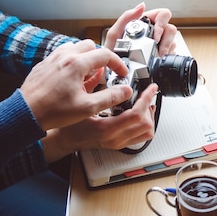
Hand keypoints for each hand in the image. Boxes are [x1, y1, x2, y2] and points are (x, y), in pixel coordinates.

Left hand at [20, 40, 131, 131]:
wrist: (26, 113)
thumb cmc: (53, 111)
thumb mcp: (88, 107)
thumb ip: (110, 97)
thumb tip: (125, 91)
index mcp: (77, 64)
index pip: (105, 55)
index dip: (118, 64)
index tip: (121, 73)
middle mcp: (64, 56)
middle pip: (90, 46)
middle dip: (101, 58)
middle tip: (106, 73)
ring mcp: (53, 58)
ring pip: (76, 48)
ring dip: (87, 58)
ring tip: (89, 76)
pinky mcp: (45, 64)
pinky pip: (63, 55)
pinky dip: (73, 62)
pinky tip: (73, 79)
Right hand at [40, 84, 157, 161]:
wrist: (66, 140)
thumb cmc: (69, 125)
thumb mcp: (79, 104)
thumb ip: (92, 87)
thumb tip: (102, 70)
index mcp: (106, 128)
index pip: (136, 114)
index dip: (146, 99)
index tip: (150, 88)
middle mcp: (115, 138)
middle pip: (146, 124)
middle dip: (148, 107)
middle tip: (145, 95)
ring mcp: (119, 143)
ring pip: (147, 133)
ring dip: (149, 117)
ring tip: (143, 105)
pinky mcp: (120, 145)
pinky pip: (142, 137)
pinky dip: (145, 125)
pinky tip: (140, 116)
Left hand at [104, 3, 176, 56]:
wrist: (114, 74)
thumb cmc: (113, 55)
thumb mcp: (114, 35)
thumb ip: (126, 17)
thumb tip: (142, 6)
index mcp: (145, 24)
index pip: (162, 15)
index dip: (161, 25)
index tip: (155, 38)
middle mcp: (154, 32)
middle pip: (171, 29)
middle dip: (166, 41)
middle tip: (158, 52)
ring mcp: (160, 44)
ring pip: (173, 42)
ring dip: (166, 51)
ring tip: (156, 58)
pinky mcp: (164, 56)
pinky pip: (172, 54)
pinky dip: (167, 59)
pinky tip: (159, 62)